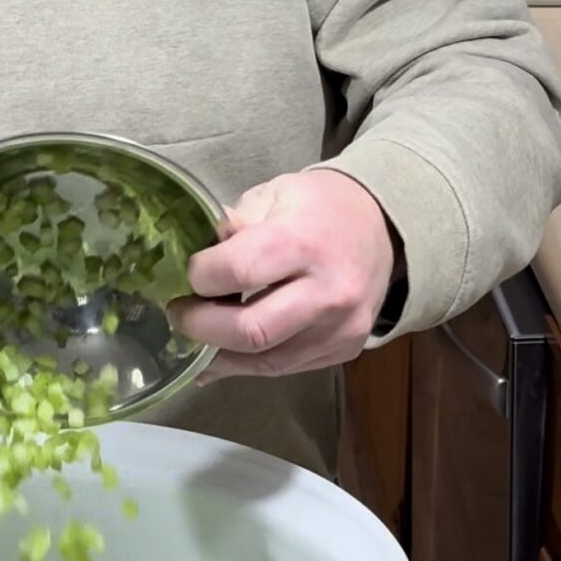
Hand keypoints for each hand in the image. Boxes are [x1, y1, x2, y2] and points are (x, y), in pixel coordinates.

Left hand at [168, 169, 397, 378]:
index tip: (188, 273)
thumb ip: (235, 223)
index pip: (240, 270)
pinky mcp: (343, 350)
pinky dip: (246, 365)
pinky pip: (284, 368)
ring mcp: (340, 328)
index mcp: (306, 241)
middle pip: (251, 331)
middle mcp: (328, 291)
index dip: (201, 276)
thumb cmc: (320, 207)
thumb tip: (195, 253)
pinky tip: (221, 354)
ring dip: (218, 355)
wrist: (382, 229)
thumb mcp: (275, 193)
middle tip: (179, 314)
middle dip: (200, 328)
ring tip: (195, 337)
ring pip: (265, 361)